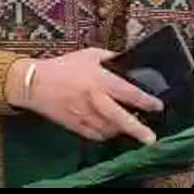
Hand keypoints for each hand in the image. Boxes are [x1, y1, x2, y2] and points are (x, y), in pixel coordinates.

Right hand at [7, 49, 163, 144]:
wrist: (35, 83)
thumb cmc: (64, 66)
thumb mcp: (90, 54)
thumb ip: (111, 57)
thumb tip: (127, 61)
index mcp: (100, 80)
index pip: (129, 93)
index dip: (145, 101)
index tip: (158, 106)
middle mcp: (94, 100)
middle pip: (120, 118)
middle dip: (138, 129)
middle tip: (151, 138)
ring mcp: (84, 115)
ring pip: (109, 130)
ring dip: (122, 130)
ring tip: (133, 128)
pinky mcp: (74, 125)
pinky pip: (95, 135)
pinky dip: (105, 134)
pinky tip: (112, 130)